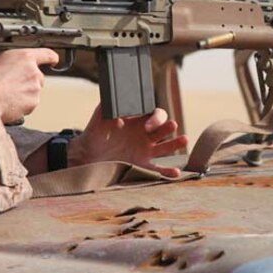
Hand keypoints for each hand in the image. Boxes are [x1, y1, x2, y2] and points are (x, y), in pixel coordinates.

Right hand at [0, 48, 58, 123]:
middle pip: (38, 76)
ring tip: (7, 93)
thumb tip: (8, 61)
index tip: (53, 60)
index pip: (48, 54)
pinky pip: (30, 103)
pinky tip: (9, 101)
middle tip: (12, 83)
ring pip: (34, 90)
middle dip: (28, 80)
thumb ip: (9, 58)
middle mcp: (34, 72)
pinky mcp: (33, 103)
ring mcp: (35, 89)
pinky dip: (22, 104)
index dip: (51, 58)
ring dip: (24, 92)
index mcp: (26, 58)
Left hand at [68, 106, 188, 176]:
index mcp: (139, 120)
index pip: (155, 115)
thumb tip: (119, 99)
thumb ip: (110, 105)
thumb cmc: (96, 130)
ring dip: (176, 143)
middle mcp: (146, 134)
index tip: (148, 125)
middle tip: (171, 126)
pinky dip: (167, 171)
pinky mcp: (142, 165)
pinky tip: (176, 173)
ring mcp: (145, 150)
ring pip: (165, 147)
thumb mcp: (101, 115)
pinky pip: (158, 169)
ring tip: (184, 139)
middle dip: (167, 127)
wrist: (88, 152)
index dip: (156, 118)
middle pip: (164, 129)